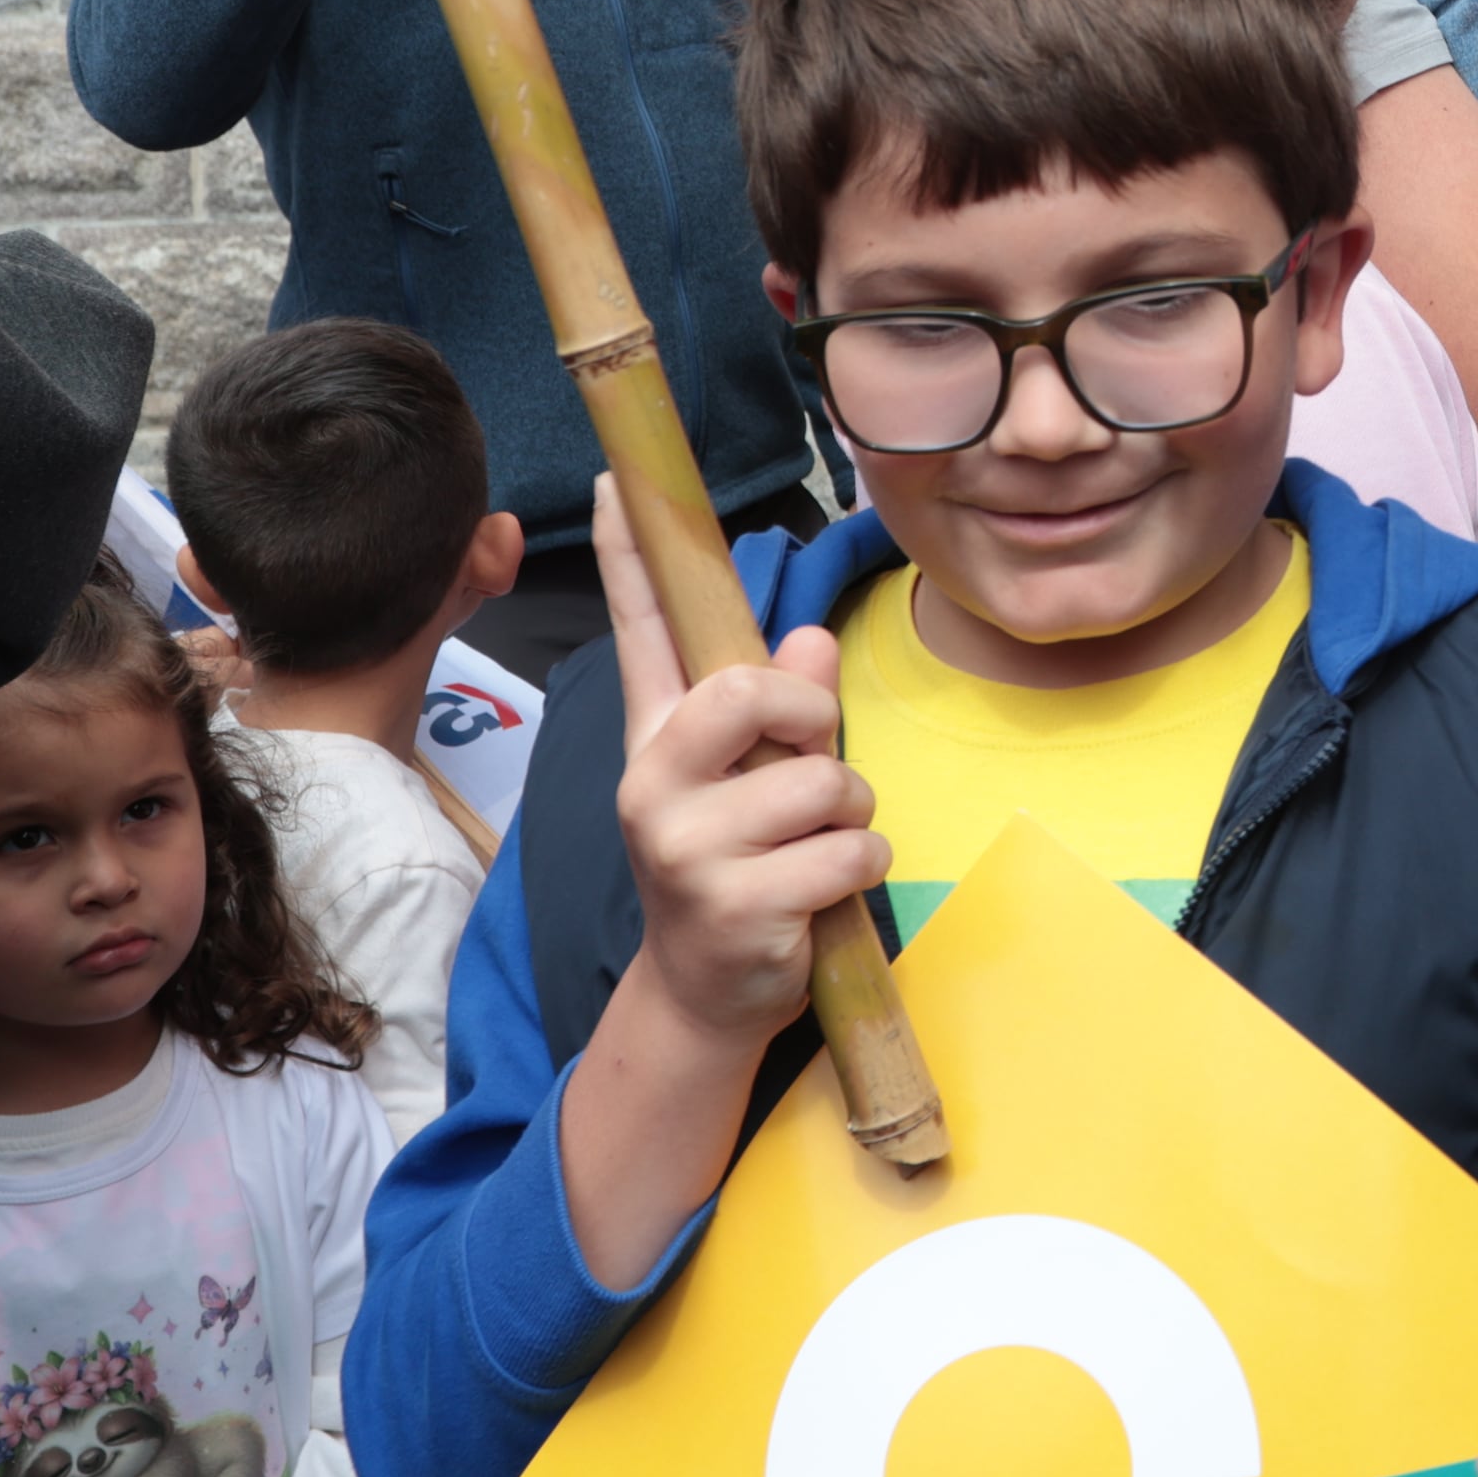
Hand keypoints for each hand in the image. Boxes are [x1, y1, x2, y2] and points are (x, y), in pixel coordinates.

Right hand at [596, 477, 886, 1057]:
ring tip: (816, 848)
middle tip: (814, 761)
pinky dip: (862, 869)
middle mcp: (653, 783)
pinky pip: (849, 853)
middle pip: (748, 691)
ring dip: (852, 814)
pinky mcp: (735, 906)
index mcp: (657, 739)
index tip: (615, 480)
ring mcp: (685, 848)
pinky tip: (821, 897)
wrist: (706, 995)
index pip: (642, 632)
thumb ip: (781, 709)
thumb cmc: (741, 868)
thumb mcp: (755, 782)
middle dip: (814, 719)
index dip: (630, 556)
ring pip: (823, 782)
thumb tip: (812, 640)